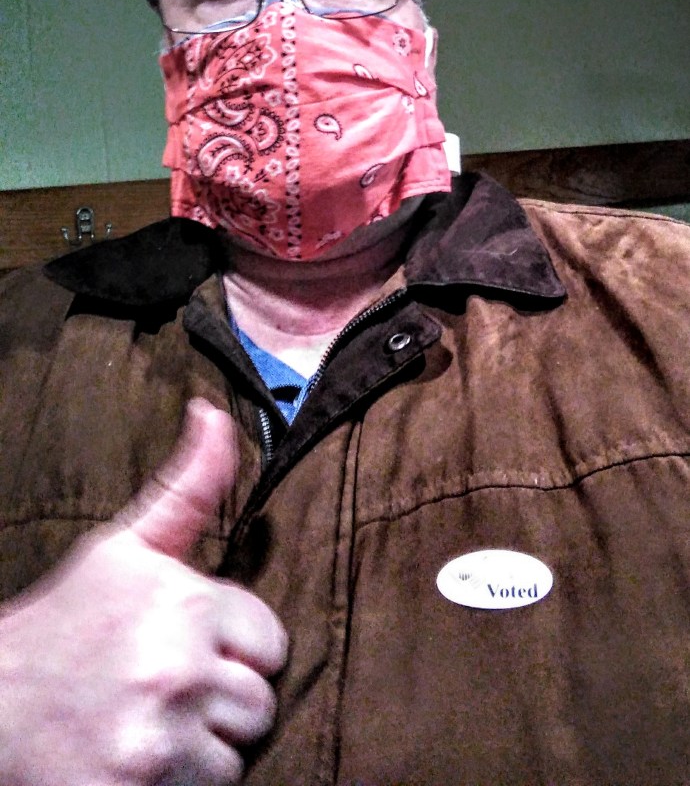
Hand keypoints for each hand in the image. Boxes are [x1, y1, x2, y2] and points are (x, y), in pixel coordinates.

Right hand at [0, 399, 286, 785]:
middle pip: (260, 702)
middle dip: (222, 697)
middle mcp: (175, 669)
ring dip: (202, 746)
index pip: (271, 640)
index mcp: (183, 602)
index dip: (232, 645)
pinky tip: (137, 757)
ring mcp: (158, 738)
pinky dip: (179, 784)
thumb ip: (189, 486)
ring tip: (148, 721)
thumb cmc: (66, 624)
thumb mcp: (125, 547)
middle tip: (162, 687)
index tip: (187, 645)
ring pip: (237, 753)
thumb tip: (214, 412)